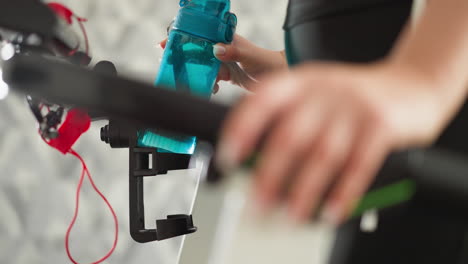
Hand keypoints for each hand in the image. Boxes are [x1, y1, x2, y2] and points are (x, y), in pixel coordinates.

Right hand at [160, 34, 286, 91]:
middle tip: (169, 60)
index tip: (169, 40)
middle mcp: (223, 50)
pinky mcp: (227, 76)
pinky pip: (211, 79)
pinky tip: (211, 89)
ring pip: (202, 66)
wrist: (281, 79)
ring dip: (195, 73)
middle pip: (197, 50)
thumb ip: (236, 52)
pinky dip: (208, 84)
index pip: (201, 34)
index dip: (184, 35)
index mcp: (226, 40)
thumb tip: (217, 49)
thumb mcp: (251, 57)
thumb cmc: (270, 63)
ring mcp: (224, 63)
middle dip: (183, 54)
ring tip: (192, 81)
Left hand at [216, 61, 445, 224]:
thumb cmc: (354, 96)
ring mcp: (355, 107)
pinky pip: (359, 165)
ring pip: (322, 155)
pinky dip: (343, 193)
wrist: (412, 83)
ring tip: (290, 216)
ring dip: (303, 191)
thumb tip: (254, 164)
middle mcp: (325, 91)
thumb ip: (289, 120)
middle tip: (256, 205)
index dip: (241, 129)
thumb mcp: (317, 95)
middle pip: (290, 135)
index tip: (228, 157)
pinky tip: (331, 211)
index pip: (263, 100)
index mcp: (301, 82)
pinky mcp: (382, 125)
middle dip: (269, 175)